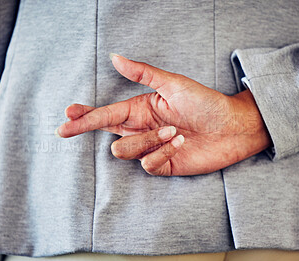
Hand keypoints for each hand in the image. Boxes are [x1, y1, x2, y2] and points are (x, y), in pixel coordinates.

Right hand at [56, 54, 270, 175]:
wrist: (232, 128)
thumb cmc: (205, 103)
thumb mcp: (173, 83)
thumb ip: (142, 73)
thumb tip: (114, 57)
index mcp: (141, 109)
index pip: (106, 113)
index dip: (84, 116)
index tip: (66, 115)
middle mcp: (142, 129)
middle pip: (107, 134)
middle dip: (88, 128)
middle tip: (67, 126)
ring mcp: (151, 148)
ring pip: (125, 151)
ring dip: (148, 139)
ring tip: (174, 130)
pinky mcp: (163, 164)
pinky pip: (147, 164)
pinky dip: (163, 152)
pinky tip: (180, 143)